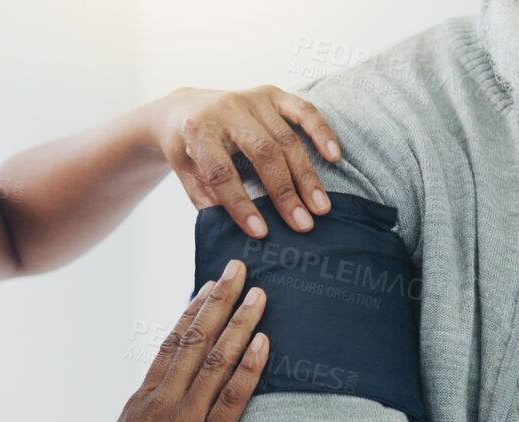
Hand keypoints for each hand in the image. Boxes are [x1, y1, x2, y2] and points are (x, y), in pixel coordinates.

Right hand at [78, 261, 266, 421]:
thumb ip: (140, 417)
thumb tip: (152, 403)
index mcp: (142, 398)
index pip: (172, 343)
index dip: (193, 311)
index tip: (209, 286)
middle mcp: (163, 400)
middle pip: (196, 338)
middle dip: (220, 300)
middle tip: (239, 269)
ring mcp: (183, 420)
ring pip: (216, 360)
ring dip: (240, 323)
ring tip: (260, 294)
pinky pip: (232, 400)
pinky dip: (249, 368)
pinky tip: (264, 343)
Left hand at [148, 84, 341, 237]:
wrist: (184, 108)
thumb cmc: (185, 147)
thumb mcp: (184, 171)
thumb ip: (205, 196)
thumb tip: (233, 226)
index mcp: (198, 129)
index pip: (221, 171)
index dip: (240, 204)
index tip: (260, 231)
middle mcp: (227, 109)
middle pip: (263, 152)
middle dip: (285, 191)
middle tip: (302, 224)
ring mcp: (252, 99)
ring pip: (286, 138)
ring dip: (307, 175)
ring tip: (320, 207)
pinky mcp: (271, 93)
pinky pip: (303, 110)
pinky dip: (321, 132)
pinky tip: (334, 156)